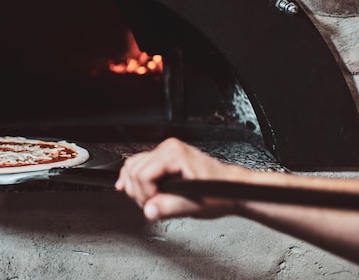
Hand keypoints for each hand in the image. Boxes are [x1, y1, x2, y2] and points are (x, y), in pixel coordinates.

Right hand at [115, 138, 246, 220]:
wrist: (231, 187)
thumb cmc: (219, 192)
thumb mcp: (196, 204)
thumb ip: (170, 207)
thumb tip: (149, 210)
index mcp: (175, 154)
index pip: (142, 175)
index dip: (146, 195)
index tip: (156, 206)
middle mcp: (168, 148)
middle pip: (134, 170)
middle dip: (139, 192)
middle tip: (153, 206)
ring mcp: (164, 151)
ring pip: (132, 166)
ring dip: (134, 186)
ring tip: (148, 201)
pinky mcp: (163, 157)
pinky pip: (138, 164)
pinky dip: (132, 178)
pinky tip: (128, 187)